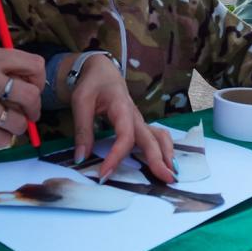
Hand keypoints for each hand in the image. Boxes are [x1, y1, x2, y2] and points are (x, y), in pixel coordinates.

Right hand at [0, 47, 43, 147]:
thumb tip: (29, 83)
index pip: (34, 65)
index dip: (40, 81)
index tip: (33, 89)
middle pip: (31, 96)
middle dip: (34, 110)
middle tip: (27, 114)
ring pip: (17, 122)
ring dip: (17, 128)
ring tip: (8, 125)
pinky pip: (0, 140)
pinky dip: (2, 140)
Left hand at [58, 54, 176, 183]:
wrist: (102, 70)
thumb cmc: (92, 84)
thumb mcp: (81, 102)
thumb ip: (82, 130)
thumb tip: (81, 158)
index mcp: (122, 107)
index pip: (124, 136)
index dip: (116, 156)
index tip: (104, 174)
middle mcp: (135, 116)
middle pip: (150, 138)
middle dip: (159, 159)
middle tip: (166, 180)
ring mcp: (139, 120)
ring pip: (160, 136)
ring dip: (167, 154)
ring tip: (170, 173)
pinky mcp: (139, 125)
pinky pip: (156, 137)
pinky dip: (164, 150)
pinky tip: (165, 163)